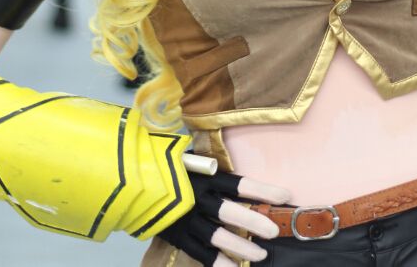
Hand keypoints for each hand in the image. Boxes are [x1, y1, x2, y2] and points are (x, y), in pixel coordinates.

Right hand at [157, 169, 290, 265]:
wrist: (130, 180)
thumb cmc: (166, 165)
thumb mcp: (189, 159)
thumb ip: (209, 167)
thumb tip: (229, 170)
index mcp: (203, 177)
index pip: (238, 183)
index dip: (262, 190)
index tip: (285, 195)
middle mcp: (197, 198)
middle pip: (230, 211)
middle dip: (254, 222)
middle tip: (274, 231)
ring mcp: (186, 219)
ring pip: (217, 236)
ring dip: (241, 247)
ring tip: (260, 255)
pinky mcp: (177, 236)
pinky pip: (201, 253)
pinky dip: (218, 263)